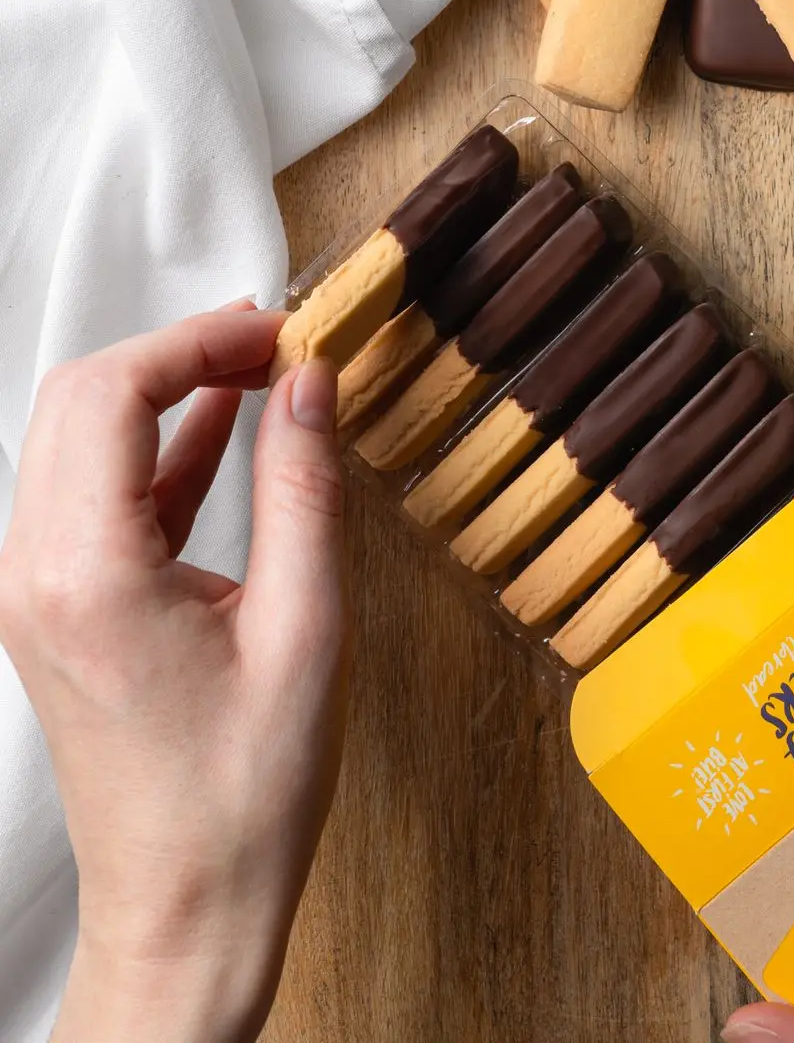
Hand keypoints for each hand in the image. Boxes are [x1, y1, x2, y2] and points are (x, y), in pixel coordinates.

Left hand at [0, 305, 350, 1042]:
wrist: (184, 910)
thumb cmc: (243, 798)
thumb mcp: (304, 631)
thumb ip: (302, 489)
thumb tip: (309, 380)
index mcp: (86, 575)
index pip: (111, 393)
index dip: (196, 340)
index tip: (276, 331)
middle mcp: (36, 574)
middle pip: (79, 398)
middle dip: (176, 351)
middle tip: (272, 345)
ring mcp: (37, 591)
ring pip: (77, 435)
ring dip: (164, 391)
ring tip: (262, 372)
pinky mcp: (59, 607)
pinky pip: (93, 491)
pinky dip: (155, 446)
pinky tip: (226, 426)